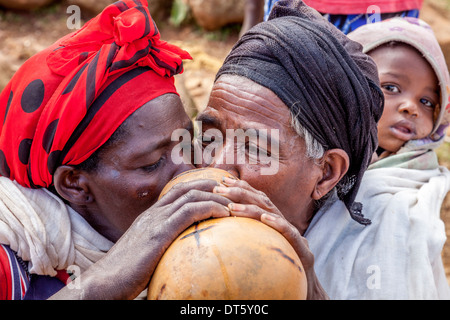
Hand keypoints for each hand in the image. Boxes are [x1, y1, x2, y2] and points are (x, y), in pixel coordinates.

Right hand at [51, 179, 231, 299]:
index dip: (200, 186)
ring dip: (217, 196)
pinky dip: (210, 208)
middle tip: (232, 190)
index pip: (178, 191)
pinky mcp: (159, 233)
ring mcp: (156, 221)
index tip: (219, 190)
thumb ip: (161, 244)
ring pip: (192, 196)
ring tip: (234, 202)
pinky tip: (225, 213)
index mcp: (151, 216)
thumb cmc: (125, 273)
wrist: (104, 282)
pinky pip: (190, 212)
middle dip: (212, 185)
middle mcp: (154, 213)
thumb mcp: (145, 252)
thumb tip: (178, 251)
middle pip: (187, 187)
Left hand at [213, 177, 328, 299]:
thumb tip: (219, 228)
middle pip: (262, 201)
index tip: (221, 180)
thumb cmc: (279, 270)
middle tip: (219, 188)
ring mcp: (294, 236)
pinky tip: (264, 218)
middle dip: (239, 192)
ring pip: (273, 215)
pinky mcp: (303, 251)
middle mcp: (283, 224)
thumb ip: (246, 235)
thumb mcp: (260, 249)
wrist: (305, 291)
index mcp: (273, 222)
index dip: (240, 187)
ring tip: (231, 206)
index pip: (256, 198)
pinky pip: (290, 234)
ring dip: (251, 208)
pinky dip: (277, 224)